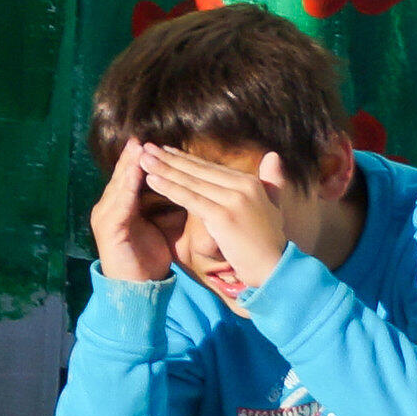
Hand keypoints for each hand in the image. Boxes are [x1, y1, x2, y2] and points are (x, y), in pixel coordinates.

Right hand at [89, 144, 177, 286]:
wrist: (137, 288)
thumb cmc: (149, 259)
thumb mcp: (163, 228)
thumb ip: (171, 208)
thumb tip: (193, 190)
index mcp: (122, 206)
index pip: (131, 178)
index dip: (142, 161)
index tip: (154, 143)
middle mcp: (109, 208)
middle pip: (122, 177)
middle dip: (132, 158)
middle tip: (141, 138)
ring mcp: (106, 217)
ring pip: (119, 187)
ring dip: (127, 168)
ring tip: (138, 151)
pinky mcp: (108, 229)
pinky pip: (118, 205)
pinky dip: (126, 189)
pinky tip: (134, 177)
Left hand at [138, 140, 293, 289]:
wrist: (274, 267)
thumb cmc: (268, 240)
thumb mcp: (272, 205)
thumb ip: (270, 181)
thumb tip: (272, 155)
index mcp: (250, 182)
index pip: (210, 167)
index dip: (185, 158)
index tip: (164, 150)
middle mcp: (243, 186)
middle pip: (198, 171)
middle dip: (169, 159)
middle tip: (145, 148)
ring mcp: (233, 200)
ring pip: (191, 182)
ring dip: (163, 169)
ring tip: (141, 159)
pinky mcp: (222, 215)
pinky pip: (190, 199)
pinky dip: (170, 188)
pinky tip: (151, 180)